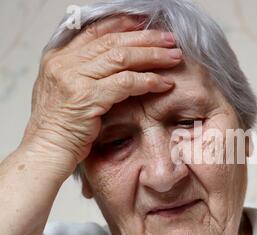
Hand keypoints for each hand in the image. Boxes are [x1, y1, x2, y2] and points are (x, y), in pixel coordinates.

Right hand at [22, 15, 181, 179]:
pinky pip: (126, 82)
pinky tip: (165, 83)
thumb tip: (116, 60)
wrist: (46, 151)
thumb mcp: (66, 91)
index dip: (124, 25)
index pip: (95, 32)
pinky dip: (149, 81)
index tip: (146, 25)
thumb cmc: (60, 126)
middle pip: (113, 41)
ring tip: (174, 58)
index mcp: (58, 58)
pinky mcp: (87, 96)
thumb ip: (83, 72)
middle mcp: (64, 63)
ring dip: (153, 56)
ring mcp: (74, 78)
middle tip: (170, 40)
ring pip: (122, 58)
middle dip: (146, 39)